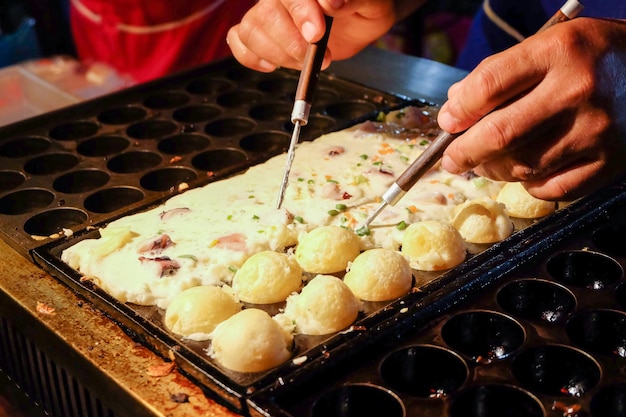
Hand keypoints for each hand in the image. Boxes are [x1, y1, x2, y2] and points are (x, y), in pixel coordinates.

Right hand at [227, 0, 418, 71]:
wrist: (362, 19)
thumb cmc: (367, 8)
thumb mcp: (372, 4)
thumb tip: (331, 2)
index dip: (300, 12)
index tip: (317, 34)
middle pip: (267, 14)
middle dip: (293, 43)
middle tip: (322, 57)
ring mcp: (268, 11)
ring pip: (252, 30)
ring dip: (279, 55)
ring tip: (307, 62)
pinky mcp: (262, 32)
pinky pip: (238, 40)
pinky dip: (251, 57)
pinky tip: (273, 64)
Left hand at [438, 17, 625, 200]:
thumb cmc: (591, 58)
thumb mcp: (548, 46)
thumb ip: (499, 74)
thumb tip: (454, 110)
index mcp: (558, 53)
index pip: (488, 86)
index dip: (457, 110)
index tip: (448, 121)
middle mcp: (577, 92)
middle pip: (499, 135)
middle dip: (463, 152)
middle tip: (451, 159)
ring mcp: (595, 132)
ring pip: (521, 166)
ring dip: (492, 169)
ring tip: (485, 161)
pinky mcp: (609, 164)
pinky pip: (551, 189)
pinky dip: (528, 184)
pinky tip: (525, 170)